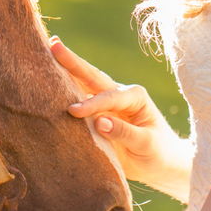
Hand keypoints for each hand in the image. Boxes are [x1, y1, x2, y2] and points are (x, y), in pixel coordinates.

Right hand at [51, 37, 190, 200]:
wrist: (162, 165)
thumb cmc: (159, 153)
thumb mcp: (147, 144)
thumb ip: (125, 133)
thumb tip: (100, 123)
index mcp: (134, 97)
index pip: (109, 98)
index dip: (91, 104)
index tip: (72, 112)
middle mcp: (119, 95)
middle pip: (92, 77)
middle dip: (73, 62)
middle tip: (54, 45)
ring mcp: (107, 104)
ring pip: (83, 85)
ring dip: (65, 71)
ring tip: (48, 52)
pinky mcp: (97, 116)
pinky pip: (79, 101)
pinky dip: (63, 92)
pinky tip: (48, 83)